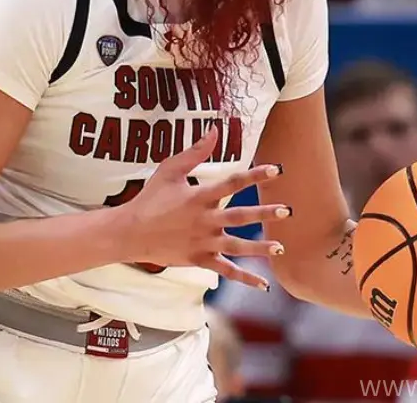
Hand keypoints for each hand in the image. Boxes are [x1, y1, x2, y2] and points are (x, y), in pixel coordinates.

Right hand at [115, 128, 290, 289]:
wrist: (130, 232)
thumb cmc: (150, 198)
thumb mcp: (169, 171)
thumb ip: (194, 152)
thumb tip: (214, 131)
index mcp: (198, 197)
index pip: (231, 184)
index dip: (254, 175)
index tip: (276, 170)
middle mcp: (204, 220)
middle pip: (239, 216)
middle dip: (263, 213)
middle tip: (286, 210)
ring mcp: (202, 242)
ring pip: (236, 246)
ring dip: (259, 248)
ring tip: (280, 247)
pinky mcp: (199, 259)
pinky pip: (225, 270)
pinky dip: (244, 278)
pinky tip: (264, 284)